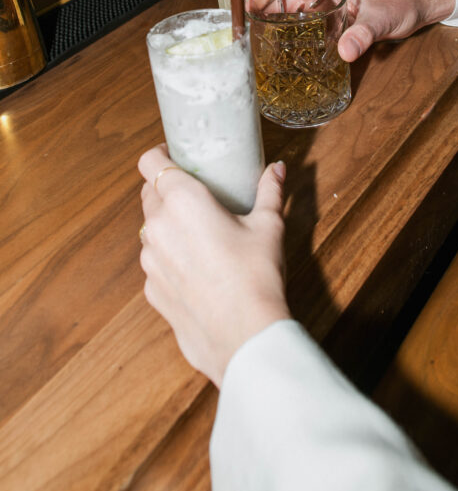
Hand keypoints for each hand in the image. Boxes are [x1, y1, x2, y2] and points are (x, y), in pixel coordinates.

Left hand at [138, 144, 290, 387]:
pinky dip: (170, 258)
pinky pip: (154, 262)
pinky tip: (198, 269)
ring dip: (168, 225)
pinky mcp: (150, 289)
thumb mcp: (268, 226)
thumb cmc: (256, 276)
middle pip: (148, 193)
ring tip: (199, 234)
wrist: (244, 336)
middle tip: (196, 194)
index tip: (175, 155)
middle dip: (167, 189)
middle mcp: (157, 226)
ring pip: (150, 229)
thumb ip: (269, 191)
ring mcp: (149, 260)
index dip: (160, 154)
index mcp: (183, 200)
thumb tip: (276, 169)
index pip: (150, 162)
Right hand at [252, 0, 454, 62]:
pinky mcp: (334, 20)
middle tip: (246, 42)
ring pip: (290, 14)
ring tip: (259, 51)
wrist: (421, 3)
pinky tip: (288, 55)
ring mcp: (326, 5)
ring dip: (273, 27)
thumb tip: (344, 51)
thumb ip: (364, 34)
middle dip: (259, 15)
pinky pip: (306, 26)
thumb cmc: (402, 1)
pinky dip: (292, 36)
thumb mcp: (382, 18)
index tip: (241, 14)